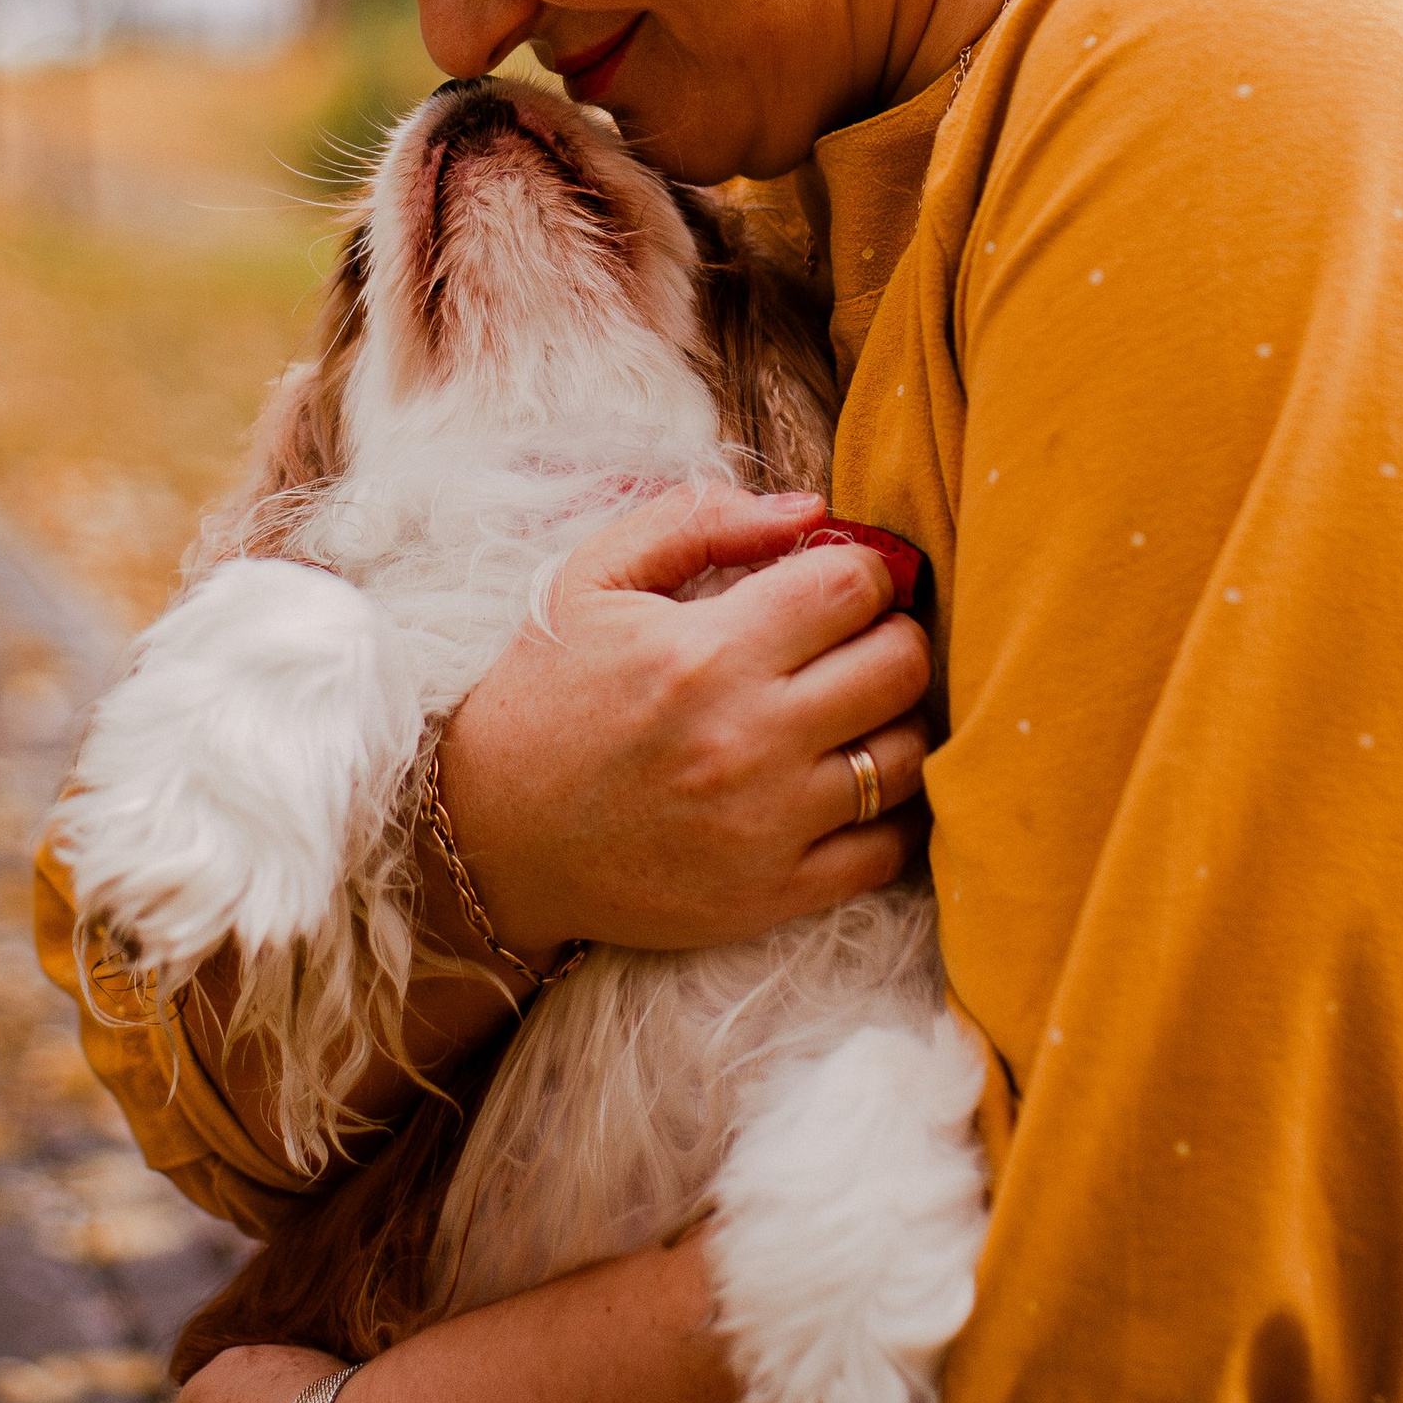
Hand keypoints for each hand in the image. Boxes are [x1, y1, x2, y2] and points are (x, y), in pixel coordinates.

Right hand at [437, 486, 930, 963]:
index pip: (856, 584)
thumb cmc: (549, 692)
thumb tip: (811, 507)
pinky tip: (850, 784)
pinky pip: (887, 851)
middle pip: (900, 664)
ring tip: (854, 710)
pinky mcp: (771, 895)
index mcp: (708, 651)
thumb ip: (698, 521)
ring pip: (908, 756)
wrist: (493, 837)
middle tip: (854, 640)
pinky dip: (889, 814)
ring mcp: (766, 826)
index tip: (834, 581)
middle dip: (890, 634)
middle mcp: (749, 740)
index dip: (860, 568)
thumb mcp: (592, 577)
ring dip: (895, 721)